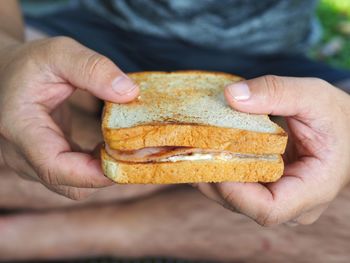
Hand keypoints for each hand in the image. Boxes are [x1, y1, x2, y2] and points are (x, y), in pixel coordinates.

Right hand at [0, 37, 138, 198]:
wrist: (7, 75)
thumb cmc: (30, 64)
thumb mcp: (59, 53)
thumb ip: (93, 68)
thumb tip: (129, 93)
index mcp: (20, 127)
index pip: (54, 167)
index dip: (94, 173)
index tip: (128, 159)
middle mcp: (22, 155)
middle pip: (70, 185)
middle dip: (107, 174)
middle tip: (136, 150)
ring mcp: (34, 164)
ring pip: (76, 186)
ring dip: (104, 171)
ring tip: (126, 145)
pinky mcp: (48, 163)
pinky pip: (76, 177)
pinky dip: (97, 168)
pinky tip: (111, 146)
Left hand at [195, 75, 349, 225]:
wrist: (344, 128)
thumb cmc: (335, 116)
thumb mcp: (313, 95)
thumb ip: (276, 92)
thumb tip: (230, 96)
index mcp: (313, 188)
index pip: (268, 209)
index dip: (234, 192)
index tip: (211, 159)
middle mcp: (293, 204)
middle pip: (242, 205)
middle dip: (211, 178)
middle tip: (185, 150)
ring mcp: (277, 197)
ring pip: (233, 198)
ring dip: (208, 174)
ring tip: (185, 149)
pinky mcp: (265, 188)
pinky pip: (236, 186)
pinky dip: (217, 169)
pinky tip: (201, 150)